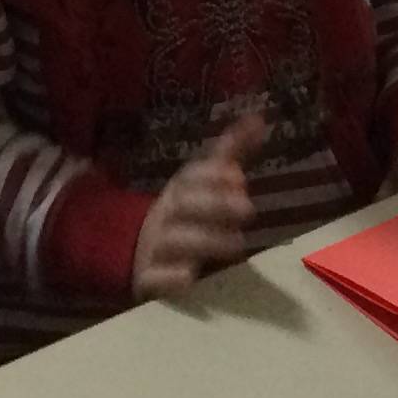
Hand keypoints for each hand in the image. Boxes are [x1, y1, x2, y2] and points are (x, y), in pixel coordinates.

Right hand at [130, 113, 267, 299]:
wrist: (138, 251)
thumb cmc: (185, 214)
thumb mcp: (204, 183)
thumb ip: (231, 153)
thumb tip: (259, 118)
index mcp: (179, 190)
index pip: (190, 176)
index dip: (211, 175)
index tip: (238, 176)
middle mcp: (165, 214)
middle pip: (184, 205)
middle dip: (214, 205)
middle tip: (248, 209)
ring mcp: (154, 246)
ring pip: (173, 241)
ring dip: (203, 240)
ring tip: (238, 244)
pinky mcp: (148, 280)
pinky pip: (154, 278)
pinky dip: (169, 278)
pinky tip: (188, 278)